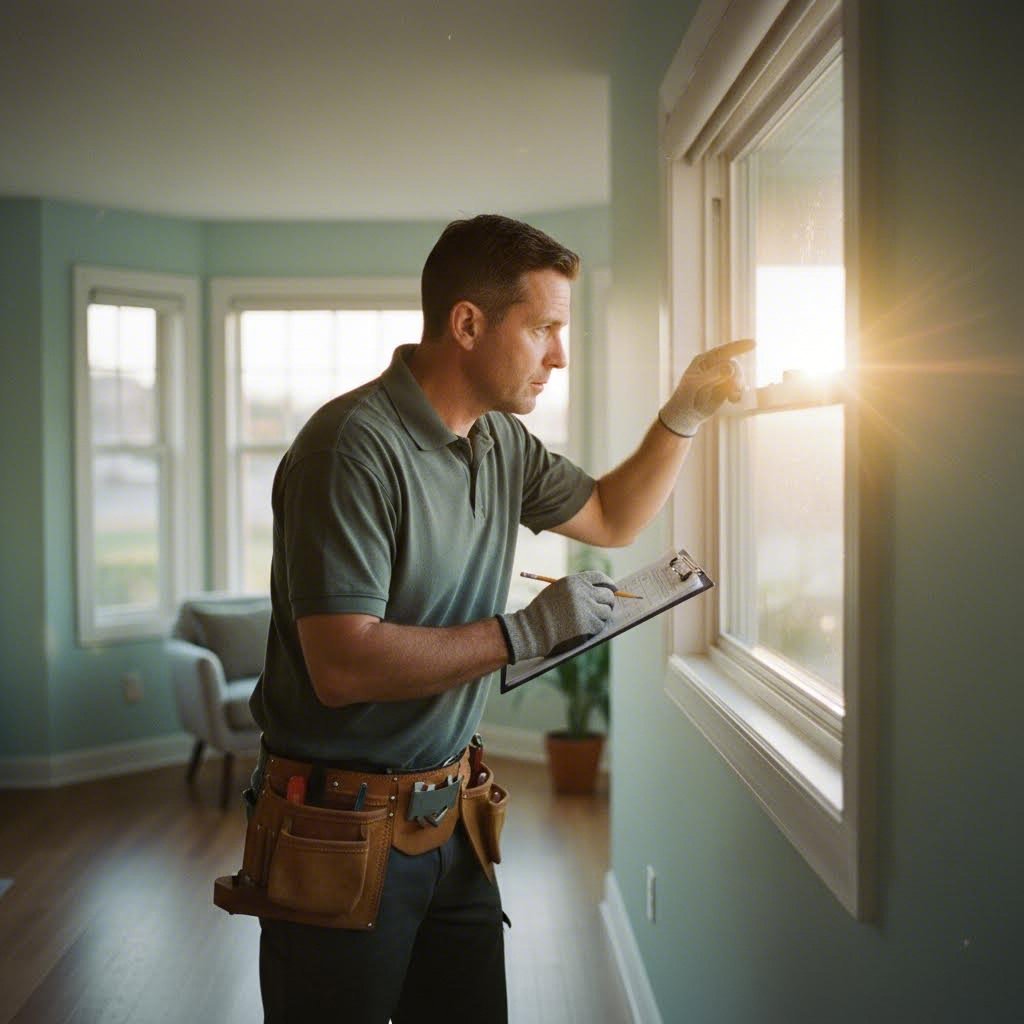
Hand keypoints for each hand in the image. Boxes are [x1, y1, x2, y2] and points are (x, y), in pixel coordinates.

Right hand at [499, 571, 616, 662]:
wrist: (533, 630)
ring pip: (606, 611)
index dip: (608, 583)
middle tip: (606, 606)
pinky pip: (600, 625)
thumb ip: (578, 588)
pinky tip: (584, 628)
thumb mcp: (558, 590)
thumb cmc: (543, 611)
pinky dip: (595, 627)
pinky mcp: (589, 626)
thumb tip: (601, 592)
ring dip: (601, 615)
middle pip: (607, 595)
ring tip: (589, 619)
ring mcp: (587, 610)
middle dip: (608, 600)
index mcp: (575, 582)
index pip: (600, 578)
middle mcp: (583, 593)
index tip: (613, 588)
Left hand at [659, 338, 754, 436]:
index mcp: (704, 360)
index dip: (739, 346)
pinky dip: (738, 393)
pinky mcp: (725, 389)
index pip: (723, 351)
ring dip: (738, 386)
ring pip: (738, 376)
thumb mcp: (695, 385)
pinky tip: (733, 400)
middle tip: (734, 388)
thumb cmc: (685, 397)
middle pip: (734, 365)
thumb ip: (712, 375)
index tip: (754, 343)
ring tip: (732, 397)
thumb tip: (731, 367)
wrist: (685, 415)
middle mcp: (714, 366)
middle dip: (737, 376)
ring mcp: (721, 378)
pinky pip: (738, 388)